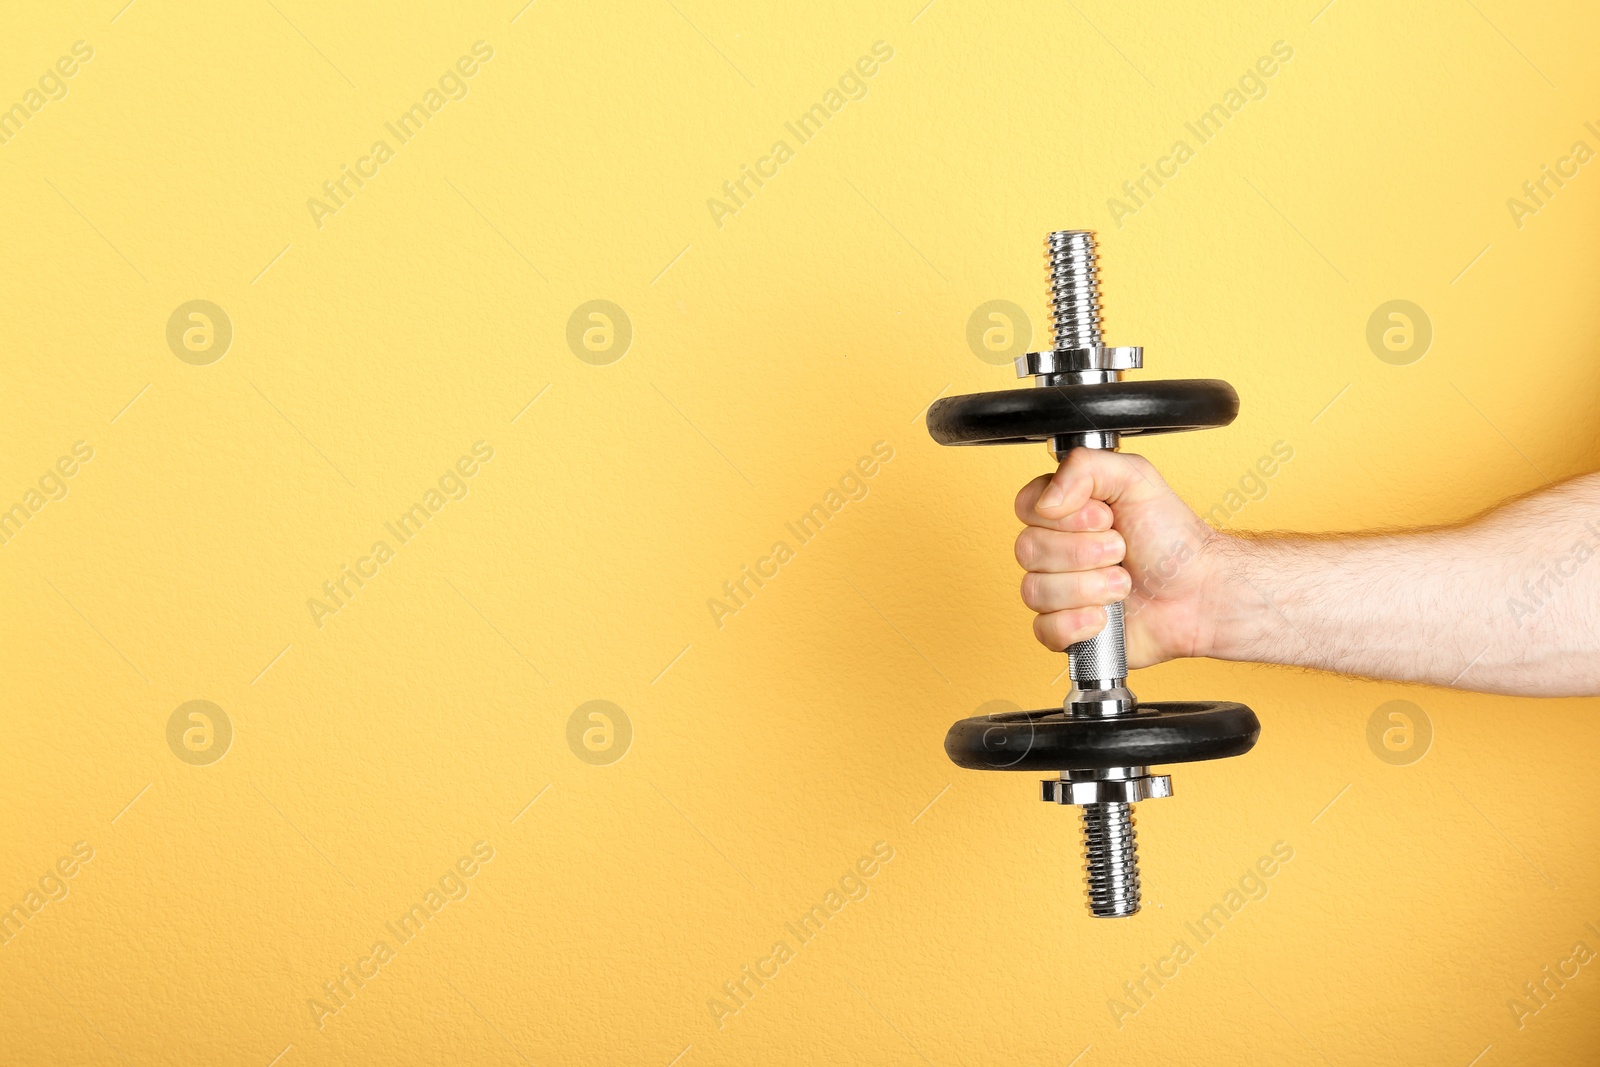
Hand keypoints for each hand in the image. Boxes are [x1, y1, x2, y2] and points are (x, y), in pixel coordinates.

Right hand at [1014, 449, 1224, 667]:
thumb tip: (1046, 501)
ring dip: (1088, 588)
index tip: (1103, 518)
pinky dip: (1078, 623)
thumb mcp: (1136, 479)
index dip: (1064, 517)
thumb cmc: (1172, 539)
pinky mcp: (1066, 629)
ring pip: (1035, 591)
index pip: (1027, 507)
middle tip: (1121, 551)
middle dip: (1085, 553)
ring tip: (1122, 584)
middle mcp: (1056, 550)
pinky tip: (1105, 616)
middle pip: (1028, 550)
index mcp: (1065, 512)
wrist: (1199, 592)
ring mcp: (1059, 591)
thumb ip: (1084, 467)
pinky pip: (1044, 629)